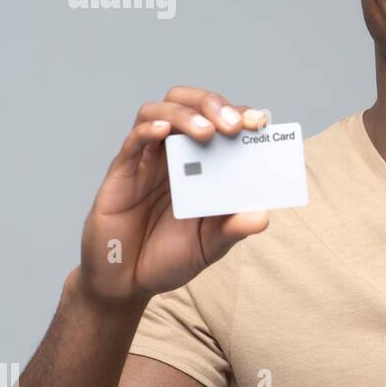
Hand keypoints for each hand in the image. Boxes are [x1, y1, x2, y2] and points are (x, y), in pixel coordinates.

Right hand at [76, 86, 271, 305]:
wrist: (128, 283)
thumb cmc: (170, 257)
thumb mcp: (211, 245)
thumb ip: (234, 229)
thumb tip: (263, 217)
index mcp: (205, 164)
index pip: (222, 122)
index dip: (241, 114)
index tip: (261, 121)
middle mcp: (176, 154)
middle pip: (189, 103)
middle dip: (214, 104)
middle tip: (234, 124)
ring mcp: (148, 161)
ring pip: (159, 112)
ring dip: (185, 113)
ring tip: (206, 131)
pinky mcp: (122, 173)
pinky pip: (132, 142)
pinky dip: (148, 130)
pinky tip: (163, 132)